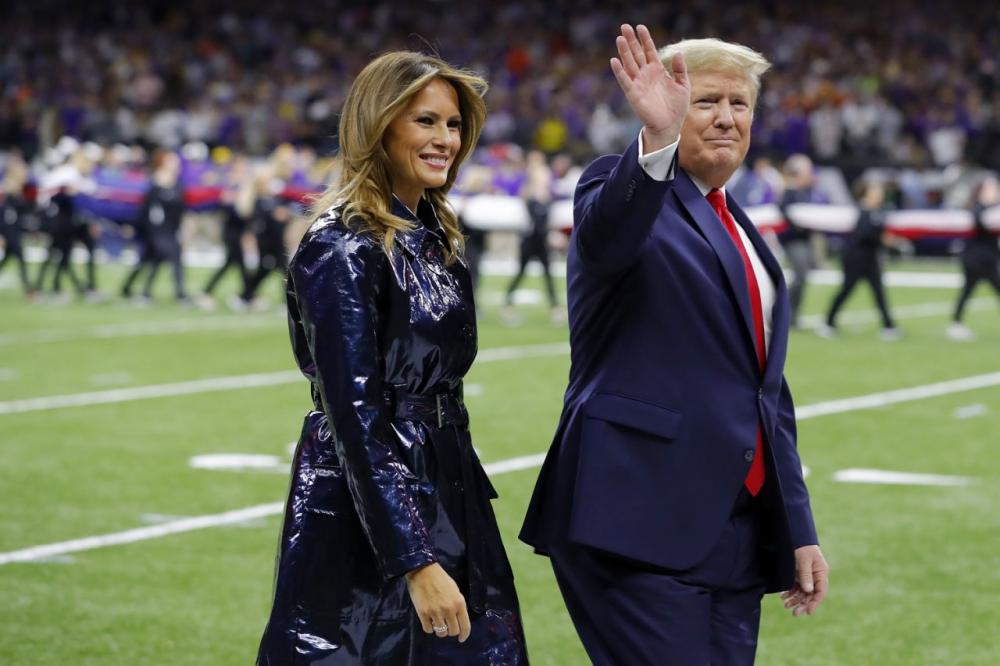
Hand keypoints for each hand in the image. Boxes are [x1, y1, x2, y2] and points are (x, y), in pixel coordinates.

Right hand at [405, 562, 470, 641]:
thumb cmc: (440, 578)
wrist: (423, 571)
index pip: (465, 626)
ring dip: (440, 630)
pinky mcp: (423, 613)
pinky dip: (429, 628)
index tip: (461, 638)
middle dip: (451, 631)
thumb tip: (457, 619)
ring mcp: (435, 612)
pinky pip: (428, 629)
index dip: (464, 635)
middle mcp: (449, 610)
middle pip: (453, 631)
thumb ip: (457, 605)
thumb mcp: (455, 590)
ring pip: (441, 633)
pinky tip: (429, 621)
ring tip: (438, 623)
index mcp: (459, 603)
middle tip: (447, 626)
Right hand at [609, 24, 689, 152]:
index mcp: (657, 71)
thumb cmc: (676, 108)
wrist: (670, 126)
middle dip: (631, 40)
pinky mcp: (633, 94)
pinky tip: (614, 60)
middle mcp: (646, 75)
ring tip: (620, 38)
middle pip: (636, 54)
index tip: (640, 27)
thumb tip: (678, 53)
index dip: (645, 39)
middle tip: (624, 26)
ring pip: (629, 64)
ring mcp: (638, 83)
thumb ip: (680, 69)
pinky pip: (625, 81)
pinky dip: (619, 71)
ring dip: (624, 51)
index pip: (649, 51)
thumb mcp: (683, 85)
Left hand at [781, 545, 828, 616]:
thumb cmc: (802, 547)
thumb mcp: (804, 561)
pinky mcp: (800, 575)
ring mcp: (808, 576)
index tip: (808, 612)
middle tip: (794, 613)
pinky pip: (797, 587)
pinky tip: (783, 597)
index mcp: (821, 573)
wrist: (795, 536)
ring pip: (803, 592)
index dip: (815, 603)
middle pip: (811, 595)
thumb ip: (806, 576)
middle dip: (803, 604)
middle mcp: (816, 577)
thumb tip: (808, 591)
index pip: (821, 592)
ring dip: (795, 600)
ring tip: (785, 605)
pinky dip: (791, 592)